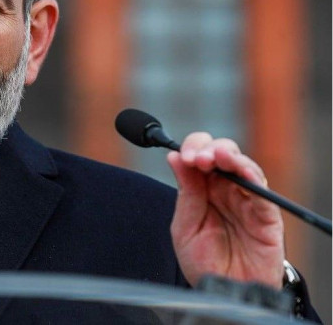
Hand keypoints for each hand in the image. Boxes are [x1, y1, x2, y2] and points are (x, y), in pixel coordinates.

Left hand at [167, 132, 284, 287]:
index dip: (192, 149)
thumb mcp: (185, 227)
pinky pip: (262, 192)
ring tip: (216, 157)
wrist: (224, 291)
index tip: (183, 156)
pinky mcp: (267, 216)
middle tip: (197, 159)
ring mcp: (247, 200)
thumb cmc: (205, 262)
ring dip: (230, 156)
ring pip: (244, 166)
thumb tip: (173, 157)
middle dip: (209, 149)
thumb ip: (186, 193)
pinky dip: (252, 177)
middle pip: (222, 153)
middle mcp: (226, 189)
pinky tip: (241, 171)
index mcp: (204, 189)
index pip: (200, 156)